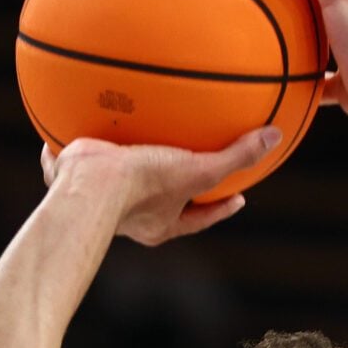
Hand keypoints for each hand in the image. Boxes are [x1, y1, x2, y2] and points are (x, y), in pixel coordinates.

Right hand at [40, 126, 276, 244]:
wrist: (90, 186)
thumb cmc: (143, 186)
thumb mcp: (199, 171)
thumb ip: (235, 157)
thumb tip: (274, 137)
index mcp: (160, 223)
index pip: (198, 218)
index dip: (219, 209)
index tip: (237, 199)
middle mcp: (131, 215)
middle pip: (157, 202)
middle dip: (171, 189)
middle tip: (187, 170)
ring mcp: (100, 197)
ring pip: (116, 183)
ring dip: (123, 168)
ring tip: (131, 143)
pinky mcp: (74, 177)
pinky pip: (74, 162)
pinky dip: (73, 148)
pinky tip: (74, 124)